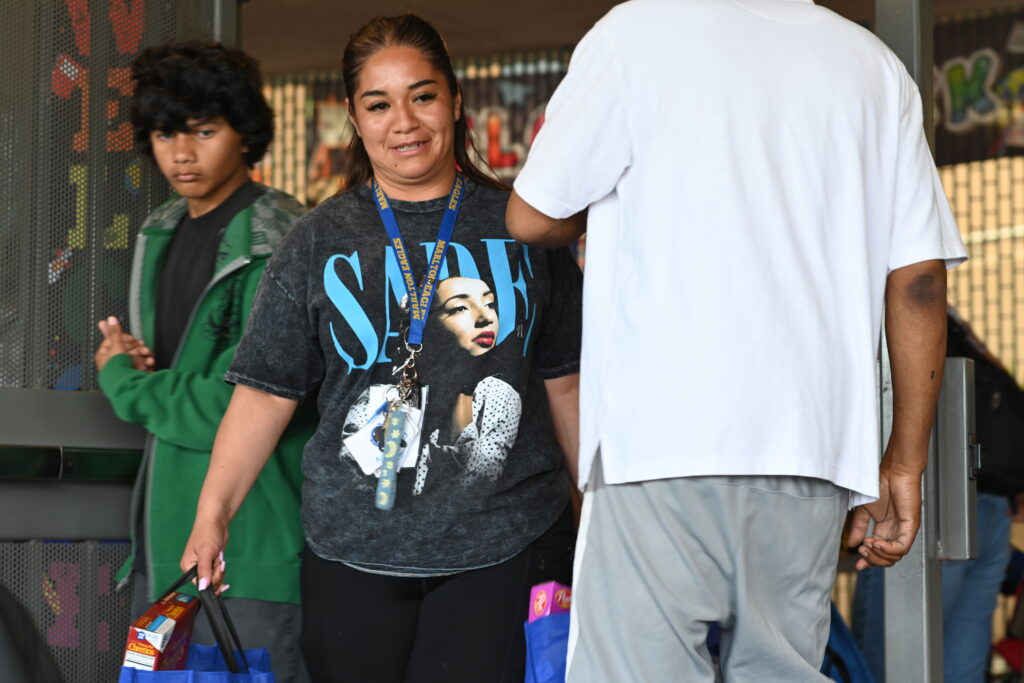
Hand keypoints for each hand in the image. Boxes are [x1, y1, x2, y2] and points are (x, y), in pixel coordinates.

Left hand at [94, 316, 153, 371]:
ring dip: (143, 354)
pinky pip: (140, 364)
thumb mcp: (116, 345)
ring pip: (135, 356)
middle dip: (136, 346)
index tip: (129, 338)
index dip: (122, 338)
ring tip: (147, 355)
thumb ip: (114, 332)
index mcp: (104, 355)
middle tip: (141, 346)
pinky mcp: (133, 373)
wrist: (127, 384)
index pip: (113, 341)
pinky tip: (148, 362)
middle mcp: (113, 362)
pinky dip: (146, 362)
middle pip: (126, 348)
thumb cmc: (117, 368)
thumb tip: (110, 319)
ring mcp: (123, 368)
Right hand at [181, 515, 228, 593]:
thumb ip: (204, 570)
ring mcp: (204, 565)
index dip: (209, 581)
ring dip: (219, 568)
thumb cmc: (207, 533)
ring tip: (218, 555)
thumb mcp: (206, 552)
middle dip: (216, 572)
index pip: (198, 584)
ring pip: (215, 577)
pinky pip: (218, 571)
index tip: (216, 572)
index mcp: (188, 567)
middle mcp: (194, 568)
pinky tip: (220, 556)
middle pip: (208, 582)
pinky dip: (221, 565)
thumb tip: (203, 587)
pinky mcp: (211, 562)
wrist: (216, 521)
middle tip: (217, 560)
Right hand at [848, 449, 923, 569]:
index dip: (868, 561)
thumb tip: (852, 543)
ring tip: (868, 544)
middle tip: (862, 551)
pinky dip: (888, 549)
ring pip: (895, 556)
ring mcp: (904, 531)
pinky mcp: (911, 527)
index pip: (879, 553)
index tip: (857, 564)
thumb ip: (858, 527)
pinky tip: (876, 543)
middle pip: (887, 559)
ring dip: (879, 554)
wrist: (893, 471)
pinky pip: (902, 547)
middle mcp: (896, 532)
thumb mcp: (864, 510)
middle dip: (873, 559)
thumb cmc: (880, 484)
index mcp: (885, 529)